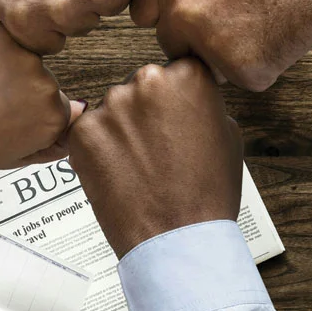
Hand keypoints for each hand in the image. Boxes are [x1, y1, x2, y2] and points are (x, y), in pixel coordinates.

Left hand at [0, 23, 84, 171]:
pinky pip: (6, 39)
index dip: (32, 114)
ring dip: (8, 67)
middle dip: (23, 89)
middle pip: (44, 81)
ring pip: (25, 58)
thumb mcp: (13, 157)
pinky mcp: (1, 34)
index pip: (60, 107)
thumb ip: (51, 143)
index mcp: (53, 118)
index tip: (12, 118)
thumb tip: (76, 120)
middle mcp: (46, 84)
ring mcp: (23, 56)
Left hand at [67, 58, 241, 257]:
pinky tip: (118, 173)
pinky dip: (98, 150)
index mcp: (187, 76)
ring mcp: (111, 105)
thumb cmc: (207, 193)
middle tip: (157, 149)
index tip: (175, 118)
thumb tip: (186, 99)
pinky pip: (88, 132)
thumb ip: (203, 105)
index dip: (174, 100)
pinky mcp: (83, 131)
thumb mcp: (228, 135)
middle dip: (145, 112)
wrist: (177, 238)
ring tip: (138, 166)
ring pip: (113, 109)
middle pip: (141, 87)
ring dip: (120, 130)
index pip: (175, 72)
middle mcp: (147, 81)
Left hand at [130, 0, 311, 91]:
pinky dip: (257, 65)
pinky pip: (240, 78)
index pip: (142, 16)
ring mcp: (210, 45)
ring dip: (224, 56)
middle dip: (194, 40)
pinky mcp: (242, 70)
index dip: (165, 17)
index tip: (180, 18)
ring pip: (205, 66)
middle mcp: (182, 14)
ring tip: (254, 23)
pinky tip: (271, 36)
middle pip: (171, 45)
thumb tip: (161, 13)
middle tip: (231, 19)